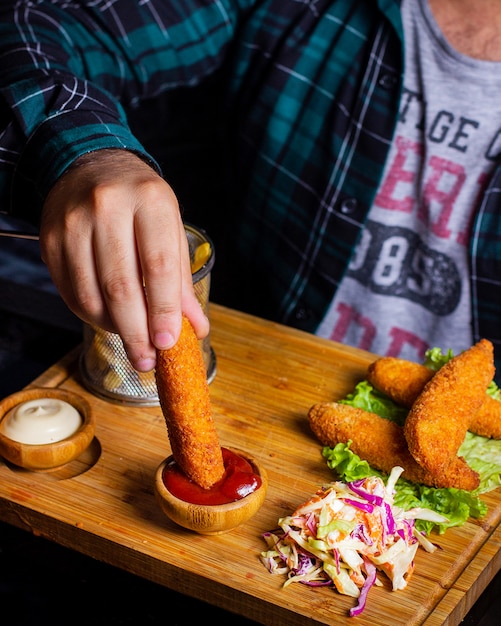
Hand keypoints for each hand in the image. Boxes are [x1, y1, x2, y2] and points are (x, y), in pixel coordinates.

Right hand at [40, 149, 208, 370]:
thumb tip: (195, 327)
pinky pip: (70, 291)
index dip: (163, 310)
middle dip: (136, 332)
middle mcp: (108, 207)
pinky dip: (91, 315)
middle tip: (147, 360)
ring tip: (131, 341)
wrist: (92, 167)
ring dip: (113, 328)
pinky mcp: (51, 239)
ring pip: (90, 294)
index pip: (158, 265)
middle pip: (120, 285)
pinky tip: (109, 320)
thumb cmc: (140, 202)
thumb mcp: (170, 229)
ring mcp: (74, 222)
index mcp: (150, 201)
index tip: (168, 342)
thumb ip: (181, 280)